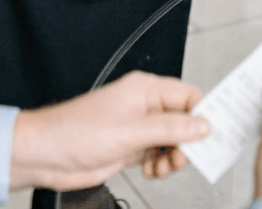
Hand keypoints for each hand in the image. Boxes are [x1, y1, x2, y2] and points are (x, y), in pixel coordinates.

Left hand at [9, 71, 209, 189]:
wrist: (46, 155)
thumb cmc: (75, 131)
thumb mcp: (131, 130)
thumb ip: (171, 128)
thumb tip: (203, 125)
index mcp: (144, 89)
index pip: (188, 95)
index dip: (204, 113)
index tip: (214, 134)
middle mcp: (142, 106)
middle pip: (184, 120)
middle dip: (189, 141)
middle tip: (186, 157)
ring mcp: (136, 128)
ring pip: (173, 141)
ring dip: (175, 157)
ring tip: (165, 167)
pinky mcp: (129, 148)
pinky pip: (158, 156)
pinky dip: (161, 166)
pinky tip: (153, 172)